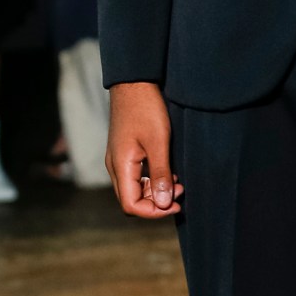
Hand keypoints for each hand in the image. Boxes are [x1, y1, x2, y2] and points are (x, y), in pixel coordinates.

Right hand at [107, 82, 183, 217]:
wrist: (134, 83)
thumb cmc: (146, 109)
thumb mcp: (158, 142)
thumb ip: (160, 174)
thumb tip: (164, 203)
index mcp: (120, 166)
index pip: (131, 205)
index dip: (154, 212)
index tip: (176, 205)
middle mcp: (115, 166)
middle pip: (131, 200)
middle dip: (156, 203)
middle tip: (180, 193)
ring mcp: (118, 159)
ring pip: (134, 189)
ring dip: (155, 192)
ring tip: (178, 183)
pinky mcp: (124, 152)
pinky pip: (135, 177)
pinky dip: (151, 181)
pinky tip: (169, 172)